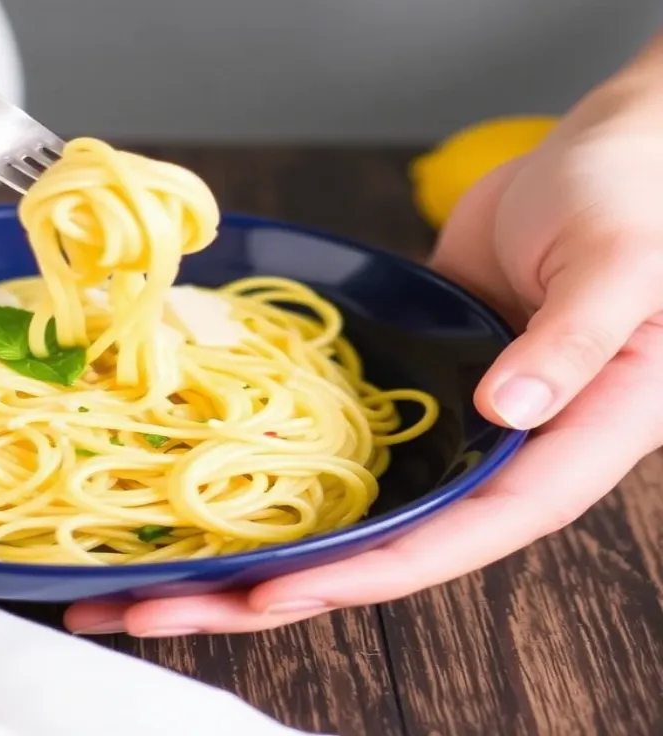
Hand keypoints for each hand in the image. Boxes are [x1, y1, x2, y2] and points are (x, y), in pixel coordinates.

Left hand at [66, 35, 662, 637]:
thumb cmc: (642, 204)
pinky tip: (192, 482)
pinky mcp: (406, 386)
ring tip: (147, 572)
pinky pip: (334, 440)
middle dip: (266, 585)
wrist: (610, 153)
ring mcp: (440, 423)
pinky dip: (268, 466)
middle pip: (376, 542)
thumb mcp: (624, 269)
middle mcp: (492, 454)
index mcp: (563, 449)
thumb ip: (576, 341)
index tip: (272, 593)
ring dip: (249, 542)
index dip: (365, 571)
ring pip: (342, 504)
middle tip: (152, 608)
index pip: (459, 533)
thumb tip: (504, 408)